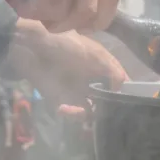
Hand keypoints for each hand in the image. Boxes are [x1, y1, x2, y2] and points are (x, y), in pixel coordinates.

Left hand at [12, 20, 127, 106]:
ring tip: (74, 110)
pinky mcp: (62, 99)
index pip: (122, 84)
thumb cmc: (66, 45)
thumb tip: (123, 90)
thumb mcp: (96, 54)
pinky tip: (63, 108)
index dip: (126, 95)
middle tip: (101, 115)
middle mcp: (94, 81)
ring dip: (85, 115)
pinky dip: (70, 114)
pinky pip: (72, 113)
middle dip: (106, 111)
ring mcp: (78, 91)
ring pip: (91, 112)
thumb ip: (114, 73)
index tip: (128, 105)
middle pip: (108, 102)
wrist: (31, 47)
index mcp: (104, 67)